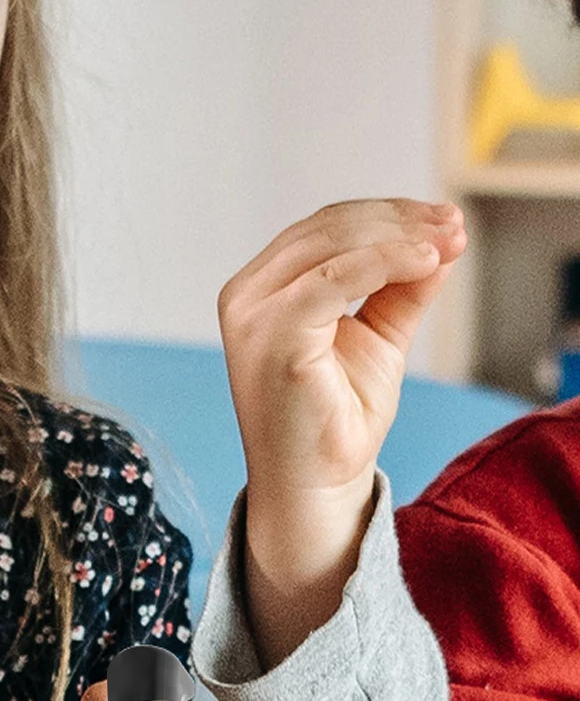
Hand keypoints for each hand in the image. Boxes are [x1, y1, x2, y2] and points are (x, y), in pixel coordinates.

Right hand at [216, 198, 466, 665]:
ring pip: (335, 243)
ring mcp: (252, 315)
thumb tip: (442, 239)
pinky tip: (427, 261)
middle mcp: (246, 298)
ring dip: (403, 234)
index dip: (389, 215)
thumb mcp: (378, 336)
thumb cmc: (335, 420)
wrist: (313, 485)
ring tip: (449, 242)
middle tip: (455, 227)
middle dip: (402, 219)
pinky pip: (337, 277)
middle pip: (330, 227)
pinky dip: (388, 260)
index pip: (324, 229)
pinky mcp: (274, 336)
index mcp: (259, 293)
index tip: (446, 221)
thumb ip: (401, 288)